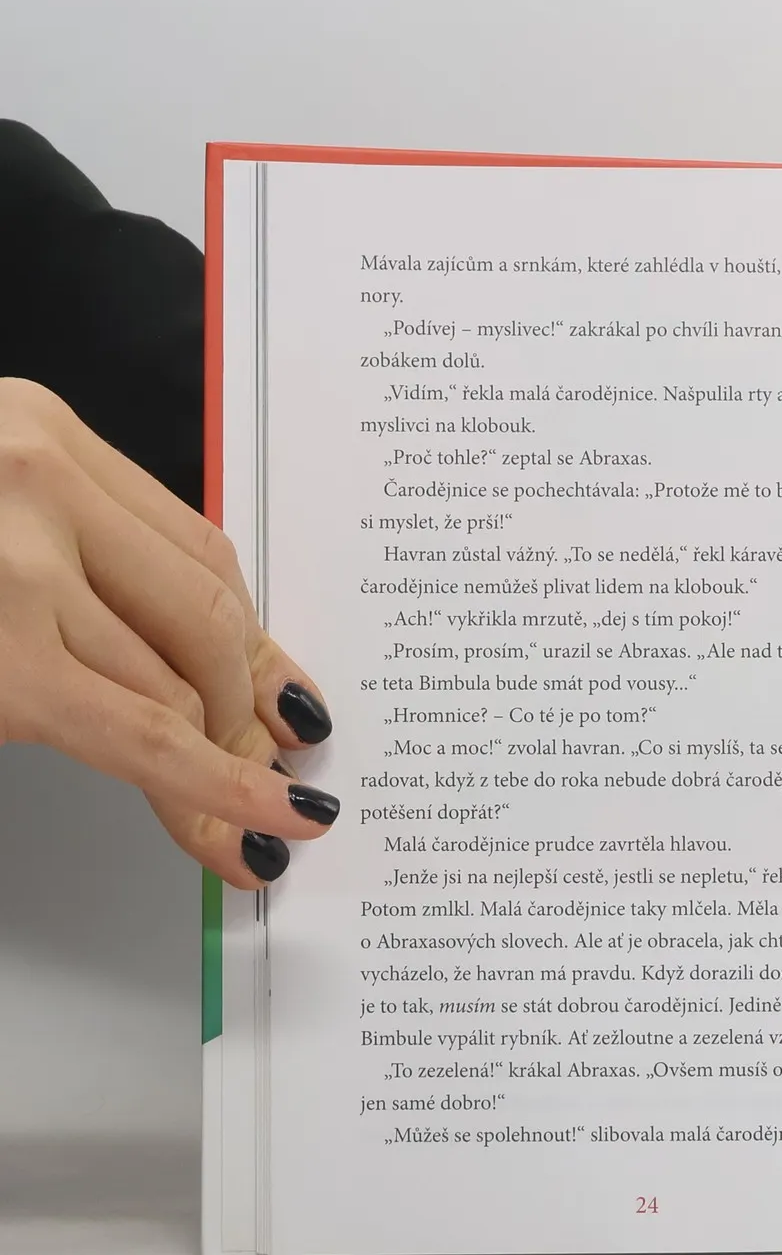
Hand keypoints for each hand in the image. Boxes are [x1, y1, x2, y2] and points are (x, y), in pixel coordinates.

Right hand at [0, 377, 336, 887]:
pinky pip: (142, 733)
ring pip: (173, 678)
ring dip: (219, 760)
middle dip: (244, 707)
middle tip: (265, 771)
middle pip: (202, 613)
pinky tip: (262, 823)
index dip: (249, 639)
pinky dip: (216, 789)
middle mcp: (33, 480)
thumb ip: (74, 560)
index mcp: (35, 432)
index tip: (281, 699)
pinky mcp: (2, 661)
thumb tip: (212, 662)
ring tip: (245, 815)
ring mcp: (13, 568)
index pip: (195, 550)